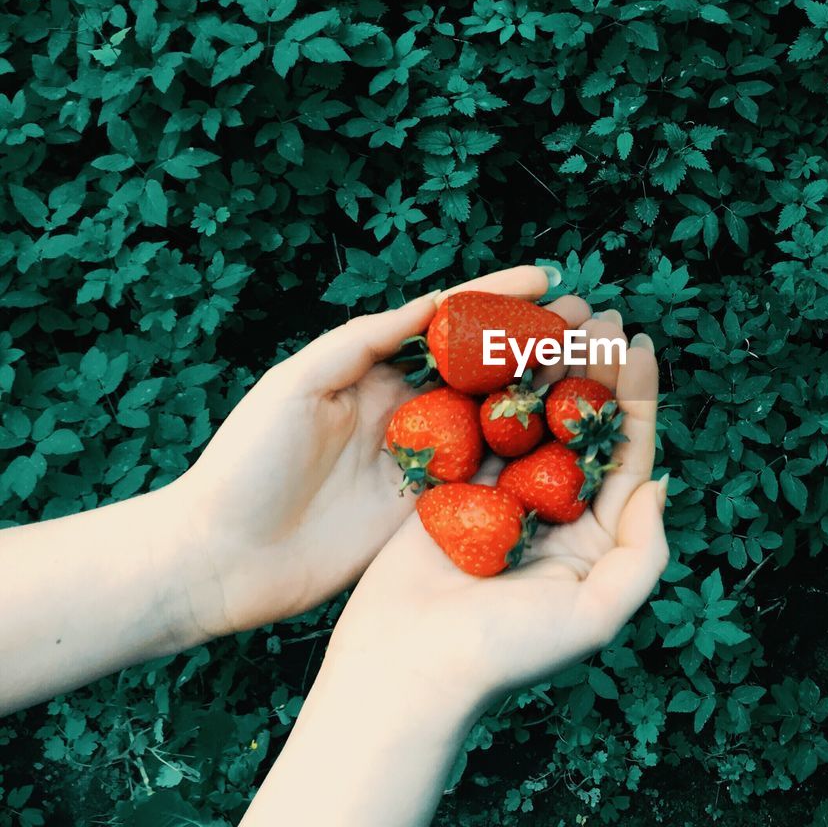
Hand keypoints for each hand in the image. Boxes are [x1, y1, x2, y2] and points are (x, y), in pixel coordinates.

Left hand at [174, 264, 589, 638]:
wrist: (222, 558)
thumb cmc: (248, 462)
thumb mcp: (299, 383)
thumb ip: (365, 342)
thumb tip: (435, 303)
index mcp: (376, 373)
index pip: (448, 325)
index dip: (498, 298)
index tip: (547, 278)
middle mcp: (410, 414)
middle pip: (486, 369)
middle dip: (538, 342)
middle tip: (592, 322)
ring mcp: (426, 465)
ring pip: (498, 421)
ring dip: (546, 395)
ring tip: (597, 369)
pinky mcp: (432, 514)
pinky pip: (490, 481)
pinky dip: (531, 461)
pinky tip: (572, 443)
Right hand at [323, 308, 665, 701]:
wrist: (406, 671)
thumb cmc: (503, 652)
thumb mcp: (595, 614)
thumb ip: (642, 553)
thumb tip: (661, 483)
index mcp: (593, 539)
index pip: (625, 456)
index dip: (637, 401)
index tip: (642, 348)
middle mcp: (552, 514)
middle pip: (582, 427)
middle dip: (597, 372)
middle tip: (604, 319)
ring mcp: (501, 499)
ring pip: (533, 418)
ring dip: (549, 368)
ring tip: (561, 317)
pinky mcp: (453, 490)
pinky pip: (480, 428)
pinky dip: (494, 387)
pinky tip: (506, 345)